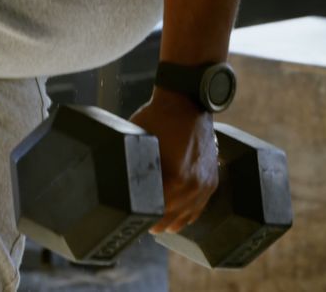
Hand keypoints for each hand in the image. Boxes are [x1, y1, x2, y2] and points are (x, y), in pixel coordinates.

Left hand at [129, 87, 218, 233]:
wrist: (187, 102)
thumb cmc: (157, 118)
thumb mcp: (137, 144)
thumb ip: (132, 167)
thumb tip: (112, 182)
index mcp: (175, 178)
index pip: (157, 212)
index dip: (144, 218)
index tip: (134, 220)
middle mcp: (193, 185)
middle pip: (173, 218)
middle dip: (157, 222)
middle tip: (143, 224)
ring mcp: (205, 184)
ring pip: (188, 216)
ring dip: (173, 220)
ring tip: (159, 223)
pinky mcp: (212, 179)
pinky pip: (201, 207)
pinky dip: (189, 213)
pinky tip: (178, 217)